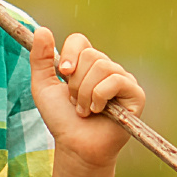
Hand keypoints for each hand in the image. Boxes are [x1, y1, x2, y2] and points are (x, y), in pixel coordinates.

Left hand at [28, 26, 144, 174]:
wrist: (75, 146)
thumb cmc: (61, 119)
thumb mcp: (43, 86)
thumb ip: (40, 59)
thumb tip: (42, 29)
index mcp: (87, 63)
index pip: (79, 40)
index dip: (70, 53)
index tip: (63, 73)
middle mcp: (107, 68)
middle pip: (90, 54)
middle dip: (76, 82)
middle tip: (75, 102)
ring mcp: (123, 80)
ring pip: (102, 67)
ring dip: (85, 93)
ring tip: (85, 110)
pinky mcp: (135, 94)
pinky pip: (116, 80)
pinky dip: (100, 97)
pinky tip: (99, 112)